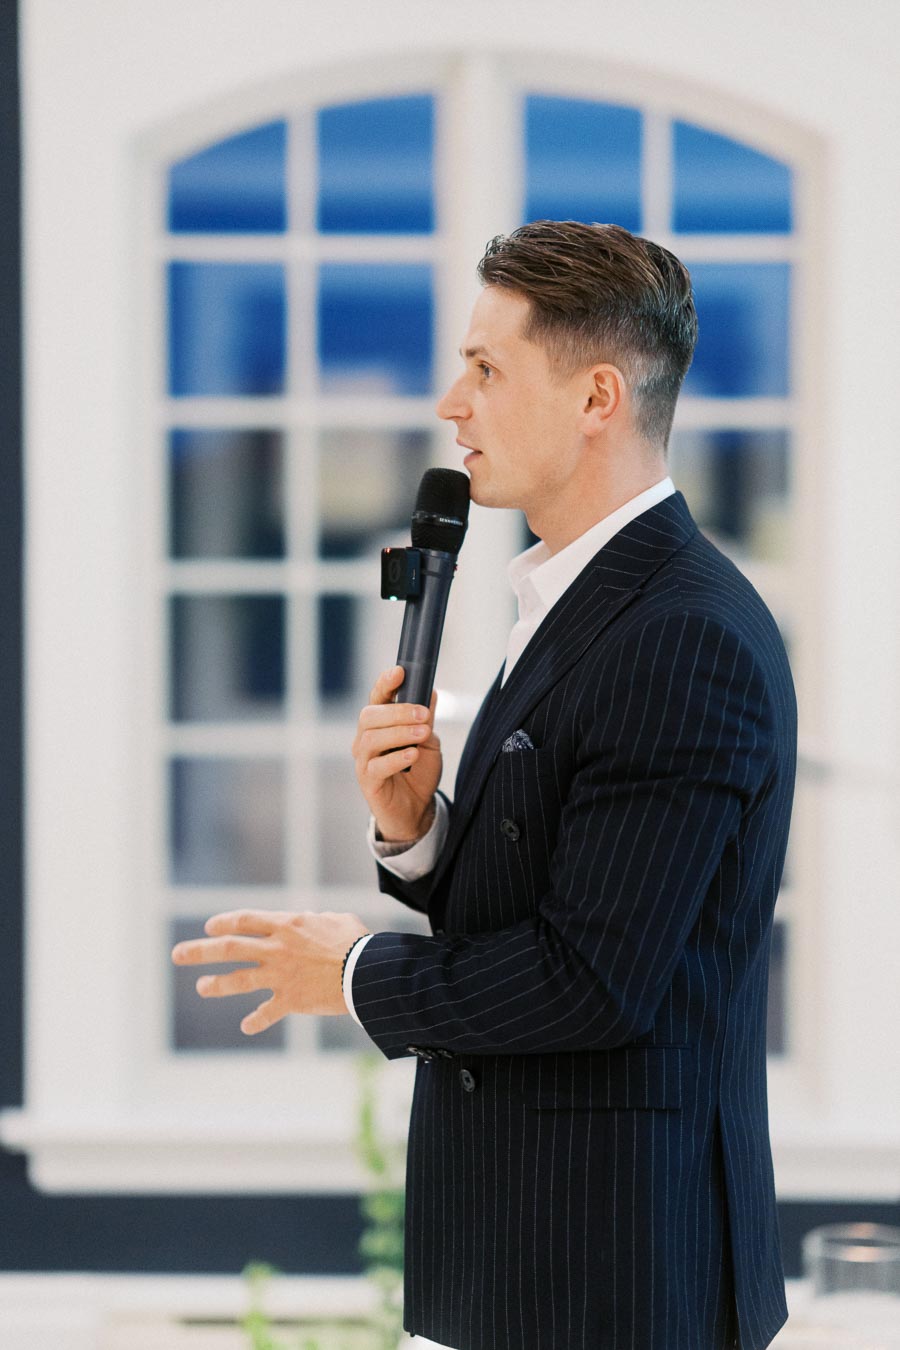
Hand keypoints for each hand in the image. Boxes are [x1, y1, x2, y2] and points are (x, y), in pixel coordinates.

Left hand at [171, 909, 370, 1032]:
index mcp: (286, 925)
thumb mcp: (336, 920)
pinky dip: (256, 1020)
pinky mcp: (290, 999)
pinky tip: (245, 1026)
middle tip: (178, 954)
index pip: (245, 920)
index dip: (224, 922)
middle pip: (229, 948)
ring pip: (238, 980)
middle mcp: (276, 949)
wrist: (366, 973)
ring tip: (201, 987)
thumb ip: (316, 921)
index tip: (210, 927)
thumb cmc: (356, 942)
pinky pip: (267, 1012)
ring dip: (216, 984)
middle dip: (200, 951)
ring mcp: (280, 975)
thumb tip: (312, 921)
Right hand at [352, 664, 441, 842]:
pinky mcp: (368, 782)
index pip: (376, 698)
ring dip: (400, 733)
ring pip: (371, 738)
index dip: (385, 683)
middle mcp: (365, 739)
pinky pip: (377, 767)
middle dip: (398, 711)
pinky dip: (396, 758)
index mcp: (379, 724)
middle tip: (424, 714)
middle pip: (370, 715)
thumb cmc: (418, 771)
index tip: (400, 672)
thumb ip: (426, 720)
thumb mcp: (428, 742)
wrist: (417, 809)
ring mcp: (364, 761)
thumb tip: (431, 692)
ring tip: (423, 734)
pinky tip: (412, 754)